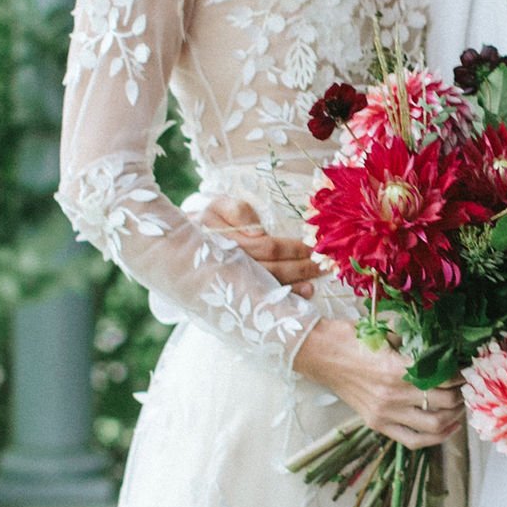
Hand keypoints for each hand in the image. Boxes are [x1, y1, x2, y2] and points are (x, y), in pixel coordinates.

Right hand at [200, 193, 320, 293]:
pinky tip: (302, 297)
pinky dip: (284, 300)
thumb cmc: (208, 221)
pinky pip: (262, 300)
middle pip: (272, 271)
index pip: (268, 247)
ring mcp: (232, 284)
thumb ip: (238, 211)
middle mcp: (230, 267)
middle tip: (325, 266)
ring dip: (295, 287)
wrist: (180, 245)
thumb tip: (258, 232)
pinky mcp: (236, 295)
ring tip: (315, 284)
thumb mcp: (219, 206)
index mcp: (228, 243)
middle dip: (301, 268)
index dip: (293, 248)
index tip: (314, 246)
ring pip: (268, 288)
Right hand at [295, 317, 460, 448]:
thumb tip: (442, 345)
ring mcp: (384, 414)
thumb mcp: (385, 332)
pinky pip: (413, 441)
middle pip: (443, 403)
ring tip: (459, 407)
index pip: (442, 378)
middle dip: (460, 395)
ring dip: (453, 418)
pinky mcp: (377, 424)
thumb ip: (414, 341)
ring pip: (433, 426)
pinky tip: (447, 429)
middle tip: (466, 388)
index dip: (459, 375)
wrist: (320, 355)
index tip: (466, 370)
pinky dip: (434, 438)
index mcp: (396, 369)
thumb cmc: (351, 339)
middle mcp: (392, 396)